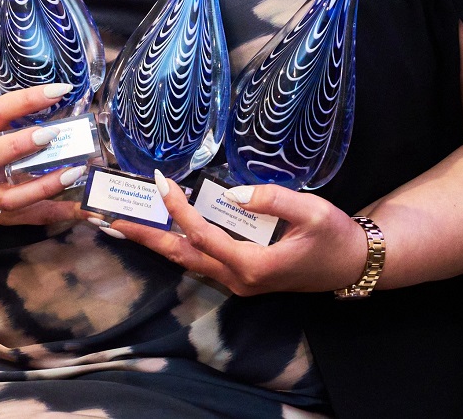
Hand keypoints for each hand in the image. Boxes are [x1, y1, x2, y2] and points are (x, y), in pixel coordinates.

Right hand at [0, 84, 87, 225]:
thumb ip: (25, 115)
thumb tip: (71, 98)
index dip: (26, 100)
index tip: (59, 91)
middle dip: (21, 144)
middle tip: (53, 133)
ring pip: (10, 197)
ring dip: (44, 186)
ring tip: (75, 171)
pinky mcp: (5, 216)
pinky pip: (35, 217)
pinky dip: (62, 213)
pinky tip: (86, 208)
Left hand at [103, 174, 370, 296]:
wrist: (352, 265)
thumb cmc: (335, 237)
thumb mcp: (312, 211)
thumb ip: (273, 199)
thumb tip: (234, 191)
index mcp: (252, 265)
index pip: (202, 234)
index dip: (178, 209)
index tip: (160, 181)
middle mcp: (238, 279)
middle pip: (181, 256)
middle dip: (144, 236)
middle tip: (109, 218)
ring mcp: (238, 281)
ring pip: (187, 261)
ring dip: (156, 240)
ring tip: (124, 222)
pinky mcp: (241, 275)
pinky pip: (201, 259)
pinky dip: (178, 242)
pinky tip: (162, 227)